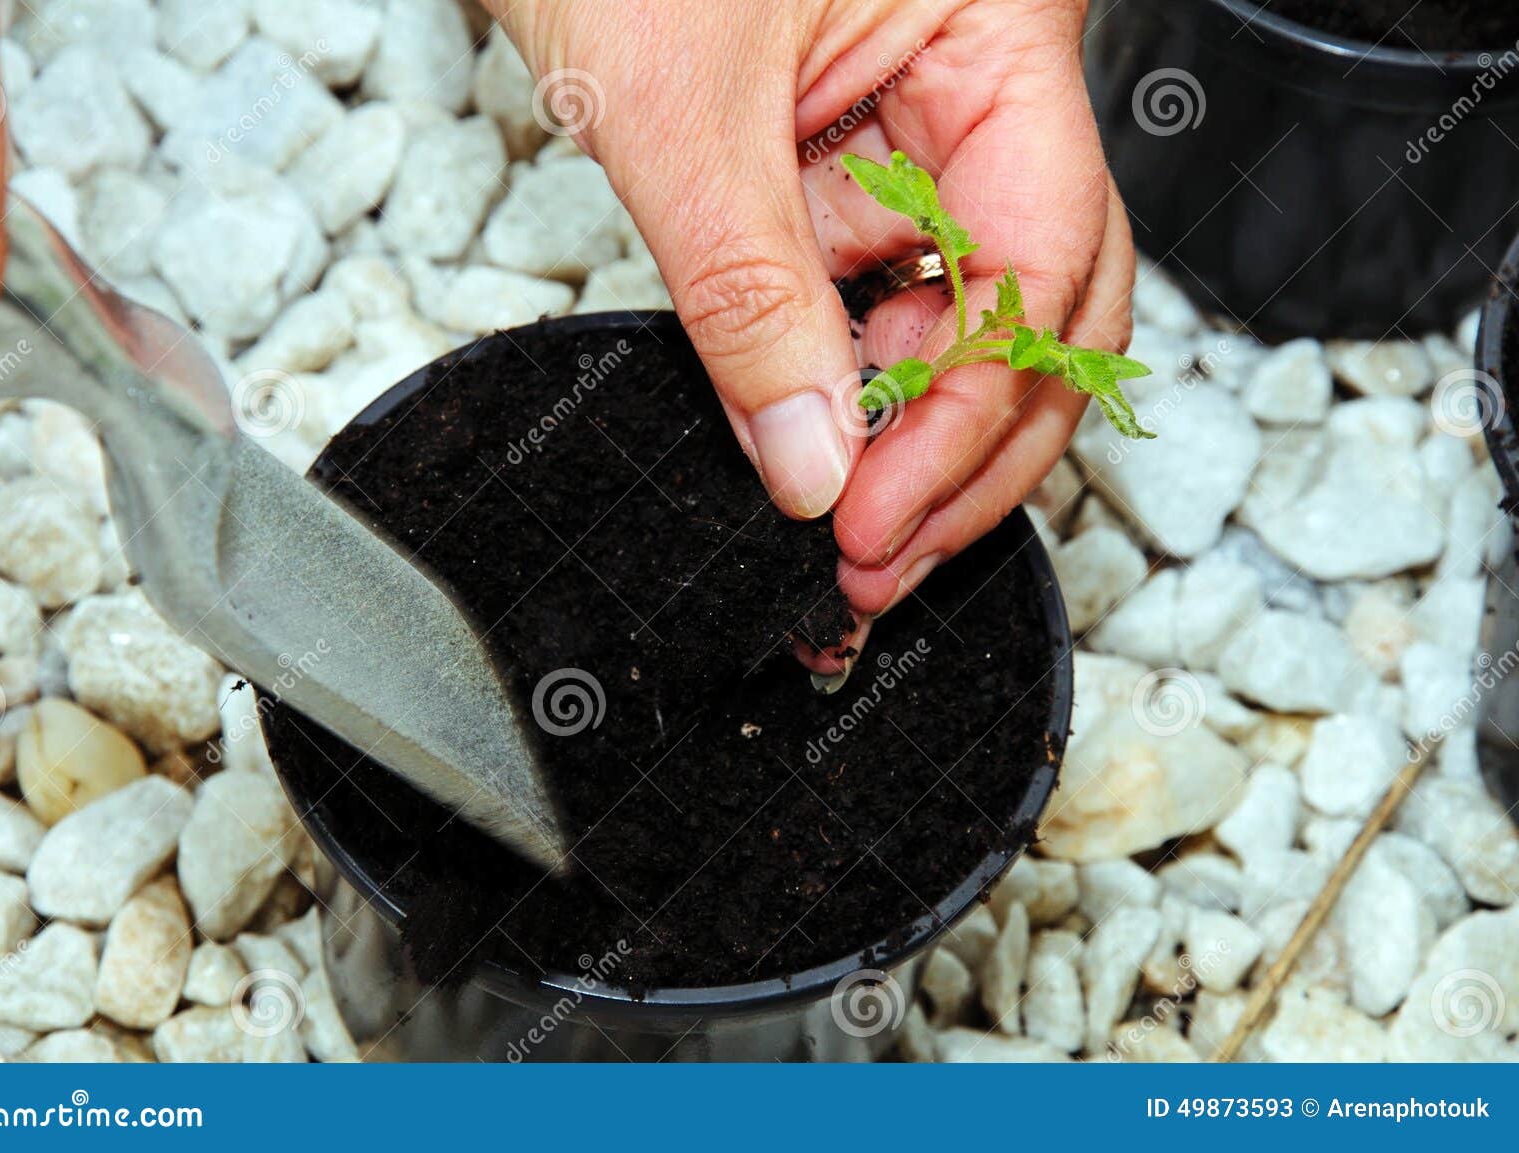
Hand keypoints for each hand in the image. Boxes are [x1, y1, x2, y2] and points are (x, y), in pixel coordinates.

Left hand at [496, 0, 1132, 627]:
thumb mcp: (675, 118)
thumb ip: (751, 302)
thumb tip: (812, 461)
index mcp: (996, 28)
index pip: (1044, 258)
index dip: (974, 411)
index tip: (885, 516)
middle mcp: (982, 72)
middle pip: (1041, 297)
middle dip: (968, 441)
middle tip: (889, 553)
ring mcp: (919, 111)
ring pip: (965, 300)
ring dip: (908, 417)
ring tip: (848, 518)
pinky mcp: (851, 145)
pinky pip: (877, 274)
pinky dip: (847, 362)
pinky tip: (816, 430)